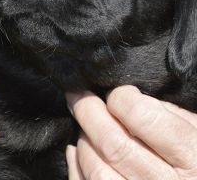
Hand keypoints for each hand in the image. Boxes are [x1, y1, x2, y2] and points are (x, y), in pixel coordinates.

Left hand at [66, 86, 196, 179]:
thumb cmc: (192, 155)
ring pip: (97, 170)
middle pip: (113, 143)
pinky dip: (76, 165)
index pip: (143, 117)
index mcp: (192, 156)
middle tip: (77, 95)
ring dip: (84, 141)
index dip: (120, 97)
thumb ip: (163, 111)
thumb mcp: (193, 128)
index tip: (115, 92)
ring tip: (86, 128)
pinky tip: (81, 151)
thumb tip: (119, 96)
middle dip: (87, 111)